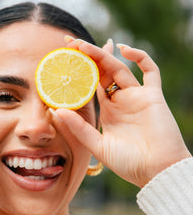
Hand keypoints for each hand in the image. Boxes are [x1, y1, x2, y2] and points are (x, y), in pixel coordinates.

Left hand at [55, 39, 190, 187]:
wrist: (157, 172)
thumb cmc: (129, 164)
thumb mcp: (98, 146)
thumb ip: (80, 128)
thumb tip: (57, 111)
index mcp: (108, 112)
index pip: (90, 86)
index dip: (78, 73)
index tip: (62, 61)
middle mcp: (121, 101)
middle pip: (101, 73)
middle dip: (87, 57)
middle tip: (69, 43)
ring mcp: (137, 97)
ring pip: (118, 69)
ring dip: (102, 55)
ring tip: (82, 46)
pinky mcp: (153, 96)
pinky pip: (150, 71)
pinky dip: (140, 57)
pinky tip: (123, 49)